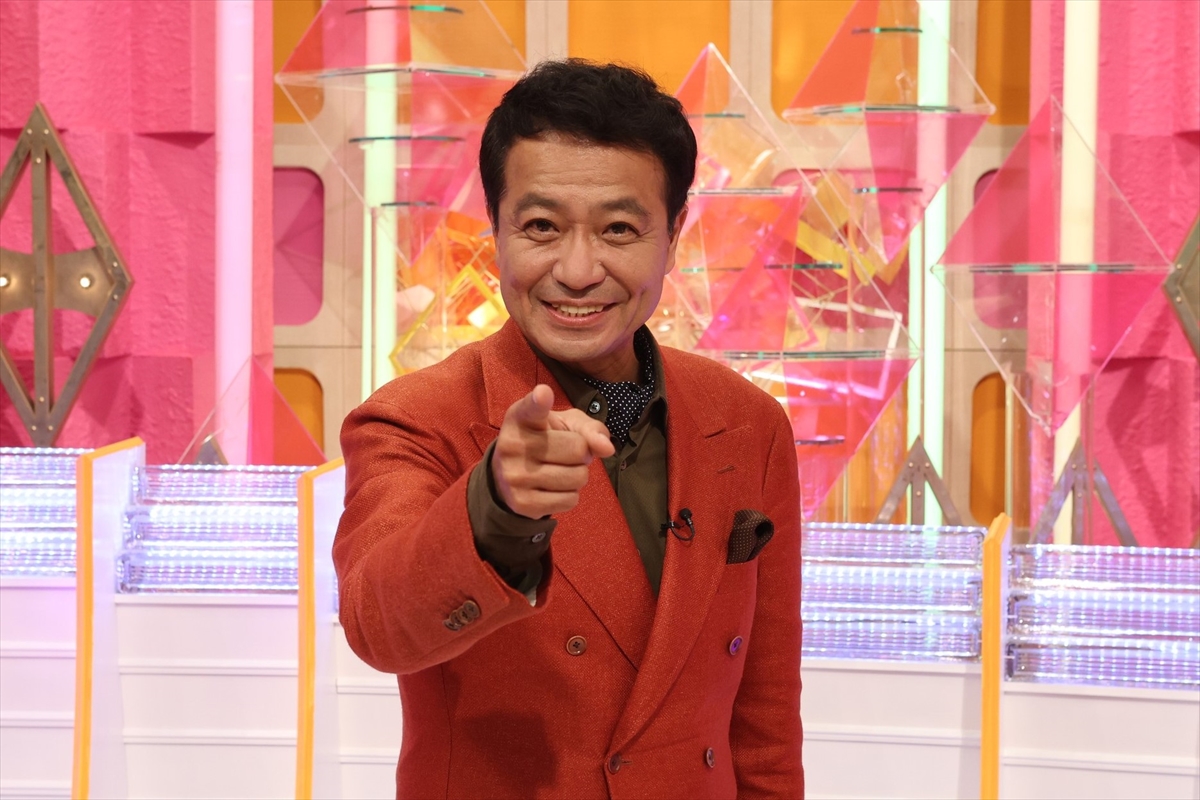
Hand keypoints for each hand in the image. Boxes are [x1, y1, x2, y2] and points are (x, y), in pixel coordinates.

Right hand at [492, 384, 614, 518]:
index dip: (539, 401)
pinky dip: (570, 495)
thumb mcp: (566, 424)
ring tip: (559, 469)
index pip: (532, 408)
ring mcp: (514, 476)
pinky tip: (552, 487)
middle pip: (577, 449)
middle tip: (565, 454)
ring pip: (577, 477)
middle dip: (582, 453)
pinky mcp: (522, 503)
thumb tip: (607, 448)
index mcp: (520, 417)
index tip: (543, 394)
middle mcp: (512, 445)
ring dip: (578, 475)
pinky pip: (570, 500)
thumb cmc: (546, 440)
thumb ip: (590, 428)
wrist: (509, 475)